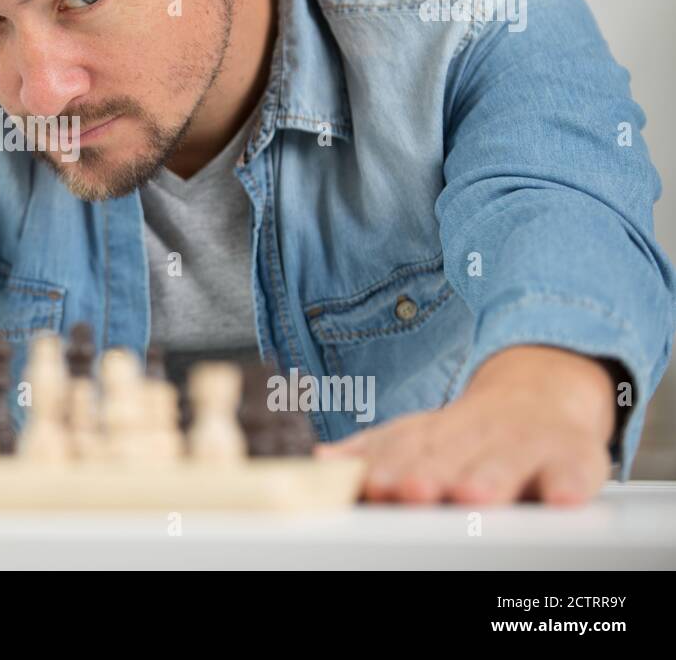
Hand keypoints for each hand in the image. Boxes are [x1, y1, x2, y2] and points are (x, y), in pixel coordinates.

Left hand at [314, 345, 616, 504]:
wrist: (539, 398)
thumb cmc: (468, 433)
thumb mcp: (419, 437)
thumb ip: (374, 452)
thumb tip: (320, 461)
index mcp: (435, 433)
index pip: (407, 450)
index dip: (390, 466)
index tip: (374, 485)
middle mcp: (478, 434)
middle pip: (454, 455)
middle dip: (432, 473)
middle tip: (415, 491)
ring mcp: (527, 443)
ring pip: (509, 460)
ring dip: (490, 476)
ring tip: (475, 494)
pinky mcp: (574, 457)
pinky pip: (575, 470)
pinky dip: (570, 482)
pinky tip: (564, 497)